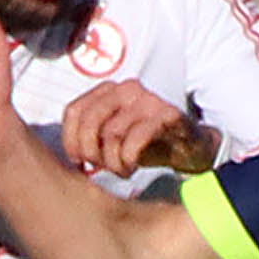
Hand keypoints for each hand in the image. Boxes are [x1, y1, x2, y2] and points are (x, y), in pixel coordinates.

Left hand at [58, 81, 213, 178]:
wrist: (188, 145)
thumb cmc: (146, 142)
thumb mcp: (111, 137)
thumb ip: (90, 138)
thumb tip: (70, 156)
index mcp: (109, 91)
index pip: (74, 111)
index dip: (70, 140)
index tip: (78, 160)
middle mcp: (127, 89)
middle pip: (90, 121)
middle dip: (90, 151)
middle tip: (100, 166)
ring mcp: (148, 100)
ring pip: (112, 133)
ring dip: (113, 161)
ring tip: (121, 169)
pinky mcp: (167, 115)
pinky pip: (136, 138)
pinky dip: (129, 158)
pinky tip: (133, 165)